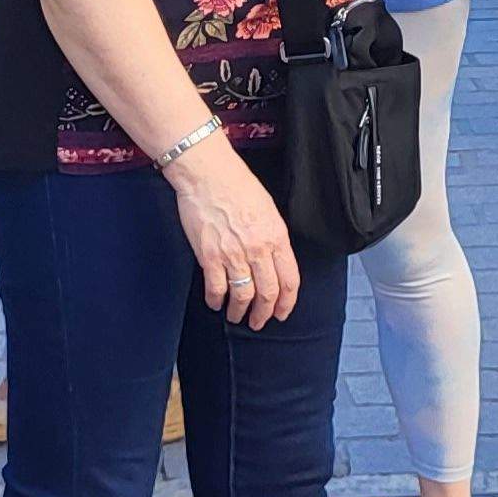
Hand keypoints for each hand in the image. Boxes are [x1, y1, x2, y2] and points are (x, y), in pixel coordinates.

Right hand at [162, 143, 299, 328]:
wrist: (208, 175)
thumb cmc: (237, 185)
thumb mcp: (268, 210)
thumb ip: (273, 237)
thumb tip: (274, 259)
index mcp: (276, 237)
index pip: (289, 280)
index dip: (287, 302)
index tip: (282, 312)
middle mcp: (258, 250)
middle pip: (268, 293)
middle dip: (264, 313)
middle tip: (259, 321)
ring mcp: (234, 255)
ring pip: (243, 296)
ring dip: (240, 311)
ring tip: (237, 316)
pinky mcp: (210, 257)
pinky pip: (216, 288)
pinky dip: (216, 300)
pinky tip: (215, 302)